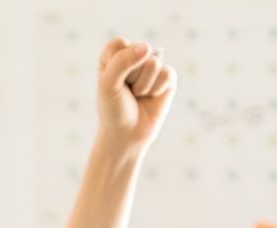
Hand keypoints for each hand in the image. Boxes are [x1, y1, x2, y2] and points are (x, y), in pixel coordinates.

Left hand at [94, 37, 177, 157]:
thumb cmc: (113, 109)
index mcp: (114, 54)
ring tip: (138, 95)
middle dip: (131, 77)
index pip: (120, 44)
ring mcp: (152, 66)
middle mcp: (134, 56)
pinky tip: (151, 97)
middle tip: (127, 91)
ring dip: (144, 85)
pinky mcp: (168, 78)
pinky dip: (157, 89)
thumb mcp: (108, 83)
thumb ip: (122, 61)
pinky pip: (167, 73)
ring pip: (153, 63)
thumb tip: (147, 47)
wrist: (127, 135)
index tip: (112, 81)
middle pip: (139, 52)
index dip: (116, 65)